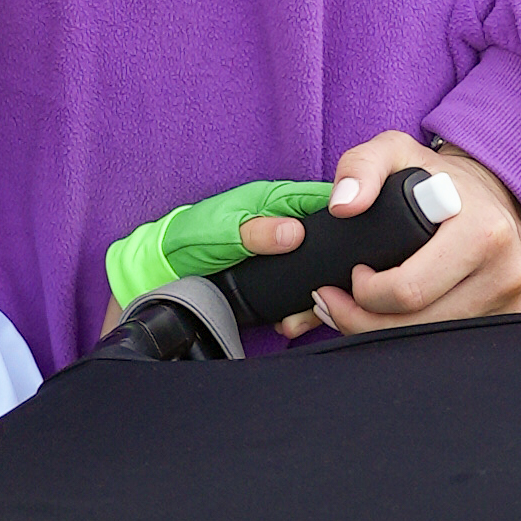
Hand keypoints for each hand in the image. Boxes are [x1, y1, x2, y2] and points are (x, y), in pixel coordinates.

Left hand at [104, 179, 341, 320]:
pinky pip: (300, 288)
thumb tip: (295, 232)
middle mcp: (284, 222)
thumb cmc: (190, 240)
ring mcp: (282, 250)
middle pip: (329, 240)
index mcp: (274, 200)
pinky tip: (292, 321)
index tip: (356, 244)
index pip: (322, 200)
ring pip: (317, 269)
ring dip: (315, 295)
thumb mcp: (221, 234)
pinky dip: (300, 306)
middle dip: (334, 270)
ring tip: (303, 316)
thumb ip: (255, 232)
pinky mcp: (276, 274)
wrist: (165, 268)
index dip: (345, 216)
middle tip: (323, 295)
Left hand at [307, 135, 520, 333]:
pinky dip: (418, 342)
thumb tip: (343, 206)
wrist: (491, 193)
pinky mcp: (514, 317)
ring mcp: (514, 300)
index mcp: (482, 232)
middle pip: (416, 326)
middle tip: (336, 302)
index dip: (365, 293)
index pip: (408, 290)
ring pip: (431, 343)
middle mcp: (506, 271)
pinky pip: (455, 347)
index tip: (351, 274)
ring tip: (357, 313)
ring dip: (384, 336)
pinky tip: (397, 323)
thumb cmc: (436, 178)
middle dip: (361, 321)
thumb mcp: (394, 152)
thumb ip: (361, 167)